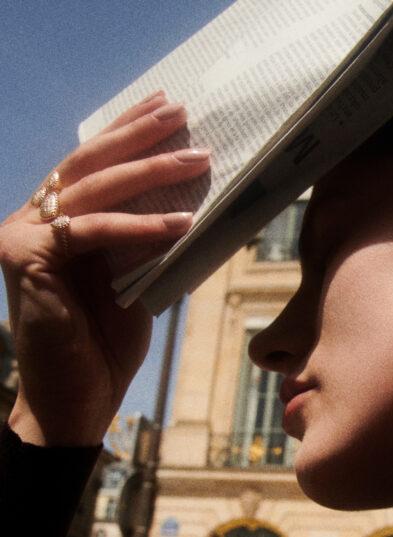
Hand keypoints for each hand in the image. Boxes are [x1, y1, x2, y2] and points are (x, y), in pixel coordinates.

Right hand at [0, 93, 210, 445]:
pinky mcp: (28, 260)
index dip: (129, 132)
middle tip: (181, 112)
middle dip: (139, 135)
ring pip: (92, 188)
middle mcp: (31, 221)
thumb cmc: (104, 346)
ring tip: (196, 159)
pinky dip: (137, 226)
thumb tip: (191, 203)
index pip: (93, 165)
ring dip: (150, 172)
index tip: (167, 108)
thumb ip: (146, 240)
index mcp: (54, 222)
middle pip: (89, 162)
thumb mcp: (134, 280)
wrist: (76, 400)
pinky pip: (90, 231)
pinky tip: (180, 222)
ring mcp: (24, 237)